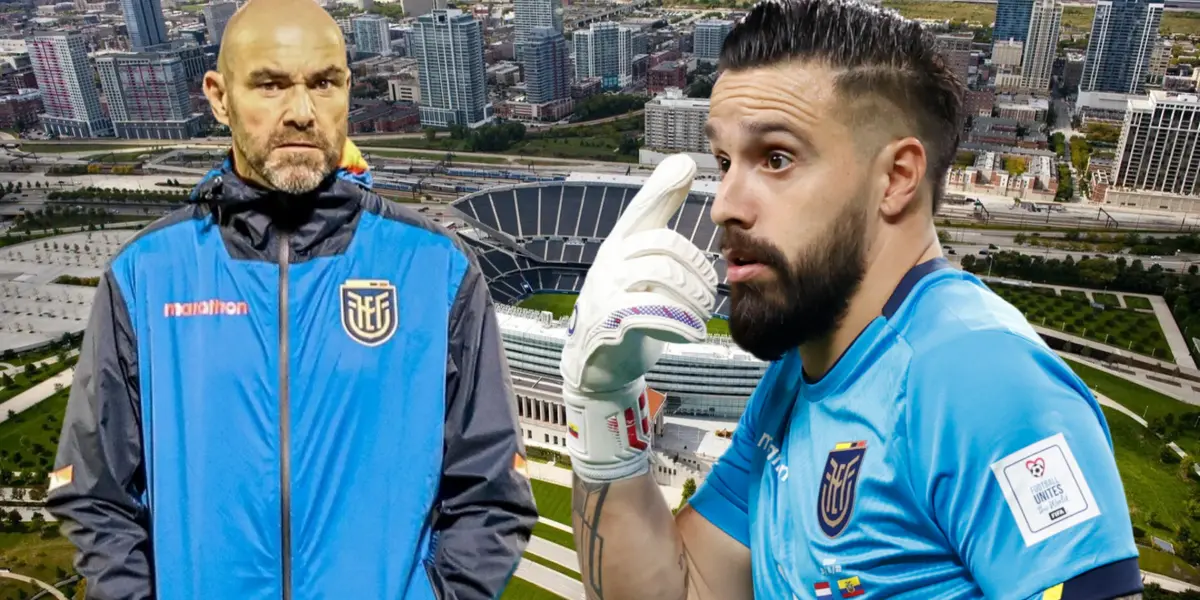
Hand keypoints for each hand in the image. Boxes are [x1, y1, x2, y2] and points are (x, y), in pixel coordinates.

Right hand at [560, 154, 717, 481]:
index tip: (686, 164)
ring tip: (703, 314)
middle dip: (697, 271)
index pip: (643, 210)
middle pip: (665, 248)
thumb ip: (660, 219)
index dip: (662, 189)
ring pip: (661, 278)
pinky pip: (651, 313)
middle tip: (711, 293)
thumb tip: (682, 163)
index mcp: (620, 244)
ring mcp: (606, 290)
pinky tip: (691, 332)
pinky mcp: (609, 322)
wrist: (599, 363)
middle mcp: (610, 261)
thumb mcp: (642, 263)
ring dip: (692, 298)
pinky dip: (680, 323)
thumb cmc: (628, 308)